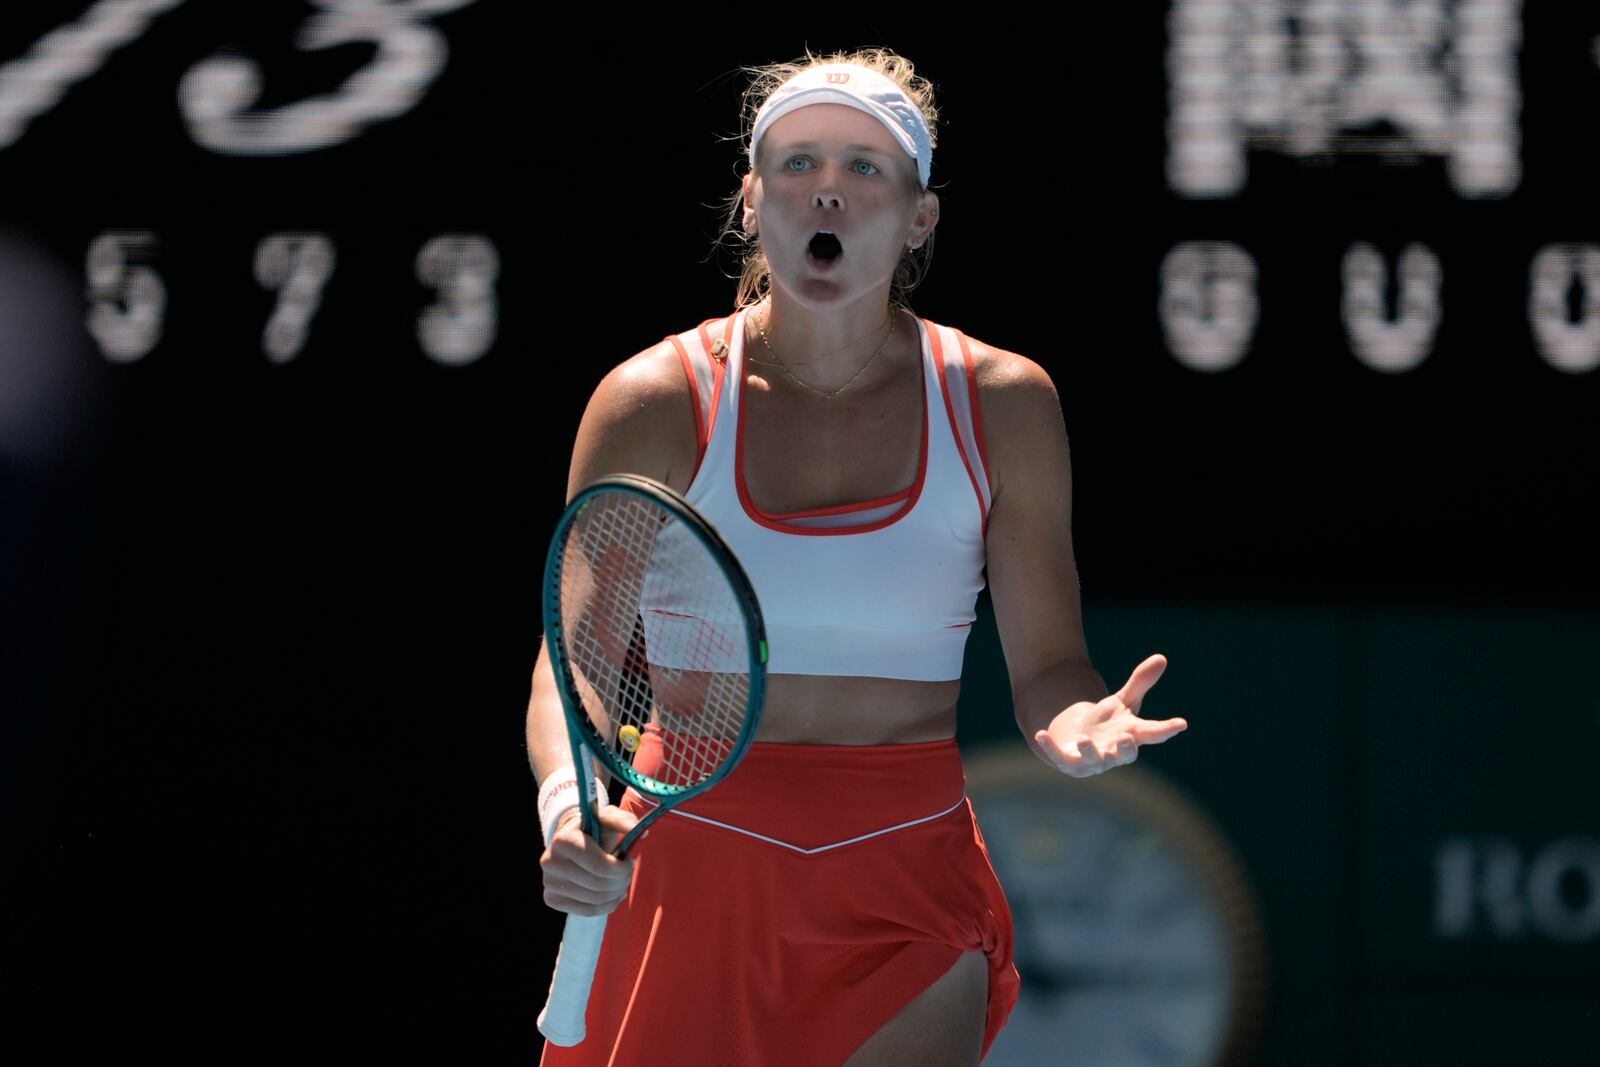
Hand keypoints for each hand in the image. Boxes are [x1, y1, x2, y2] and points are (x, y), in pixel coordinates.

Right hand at [539, 802, 639, 916]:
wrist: (569, 840)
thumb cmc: (592, 828)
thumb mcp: (607, 817)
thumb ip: (623, 820)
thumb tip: (641, 832)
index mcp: (563, 840)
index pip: (600, 866)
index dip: (622, 868)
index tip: (629, 862)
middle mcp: (550, 863)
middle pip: (598, 885)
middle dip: (621, 881)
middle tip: (627, 873)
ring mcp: (549, 883)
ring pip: (594, 900)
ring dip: (615, 893)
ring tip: (621, 882)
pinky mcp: (552, 899)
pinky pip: (586, 911)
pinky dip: (606, 906)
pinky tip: (613, 895)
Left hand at [1034, 653, 1187, 777]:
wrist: (1078, 740)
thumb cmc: (1108, 723)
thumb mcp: (1122, 701)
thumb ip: (1140, 683)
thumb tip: (1161, 658)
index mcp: (1131, 735)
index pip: (1153, 733)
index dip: (1166, 729)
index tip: (1181, 723)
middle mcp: (1114, 751)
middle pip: (1125, 754)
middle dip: (1125, 749)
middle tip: (1125, 739)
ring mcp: (1092, 759)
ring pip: (1094, 760)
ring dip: (1090, 751)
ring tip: (1085, 739)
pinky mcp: (1068, 760)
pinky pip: (1059, 756)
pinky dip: (1050, 747)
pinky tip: (1040, 734)